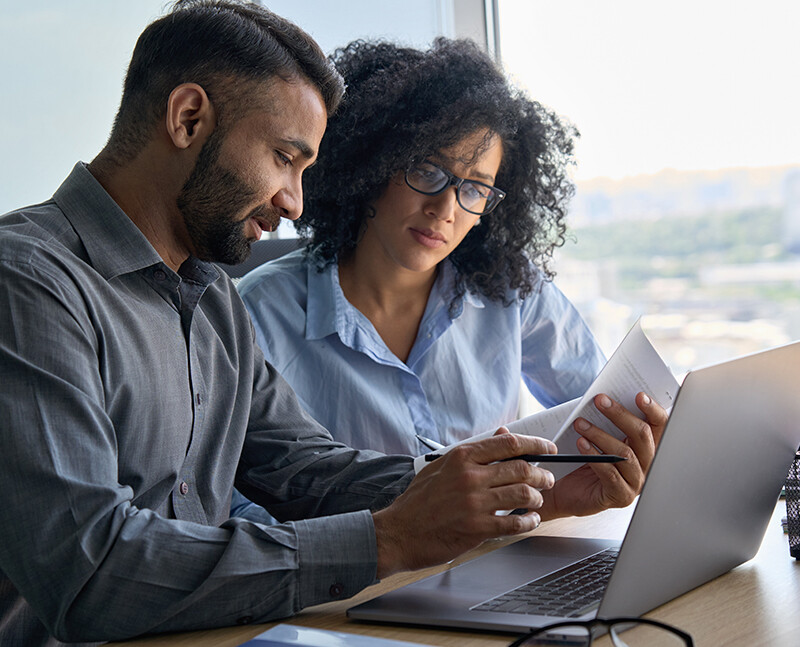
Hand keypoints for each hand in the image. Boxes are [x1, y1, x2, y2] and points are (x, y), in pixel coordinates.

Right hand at [373, 431, 556, 577]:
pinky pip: (515, 523)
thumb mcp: (442, 467)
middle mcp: (470, 476)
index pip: (509, 444)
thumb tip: (503, 435)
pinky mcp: (477, 528)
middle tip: (547, 478)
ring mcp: (474, 503)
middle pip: (522, 468)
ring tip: (537, 501)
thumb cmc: (419, 500)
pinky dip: (529, 521)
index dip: (535, 444)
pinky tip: (530, 520)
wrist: (399, 532)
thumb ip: (474, 452)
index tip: (547, 448)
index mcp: (462, 457)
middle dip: (542, 474)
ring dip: (537, 498)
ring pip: (523, 494)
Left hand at [539, 392, 667, 519]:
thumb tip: (605, 398)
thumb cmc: (582, 459)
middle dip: (620, 415)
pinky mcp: (621, 496)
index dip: (653, 410)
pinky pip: (611, 473)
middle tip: (599, 400)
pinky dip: (595, 456)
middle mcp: (647, 465)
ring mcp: (636, 482)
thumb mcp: (598, 437)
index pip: (659, 426)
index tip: (639, 395)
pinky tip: (581, 444)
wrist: (564, 490)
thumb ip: (608, 421)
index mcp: (646, 447)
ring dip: (600, 434)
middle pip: (642, 435)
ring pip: (625, 453)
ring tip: (580, 423)